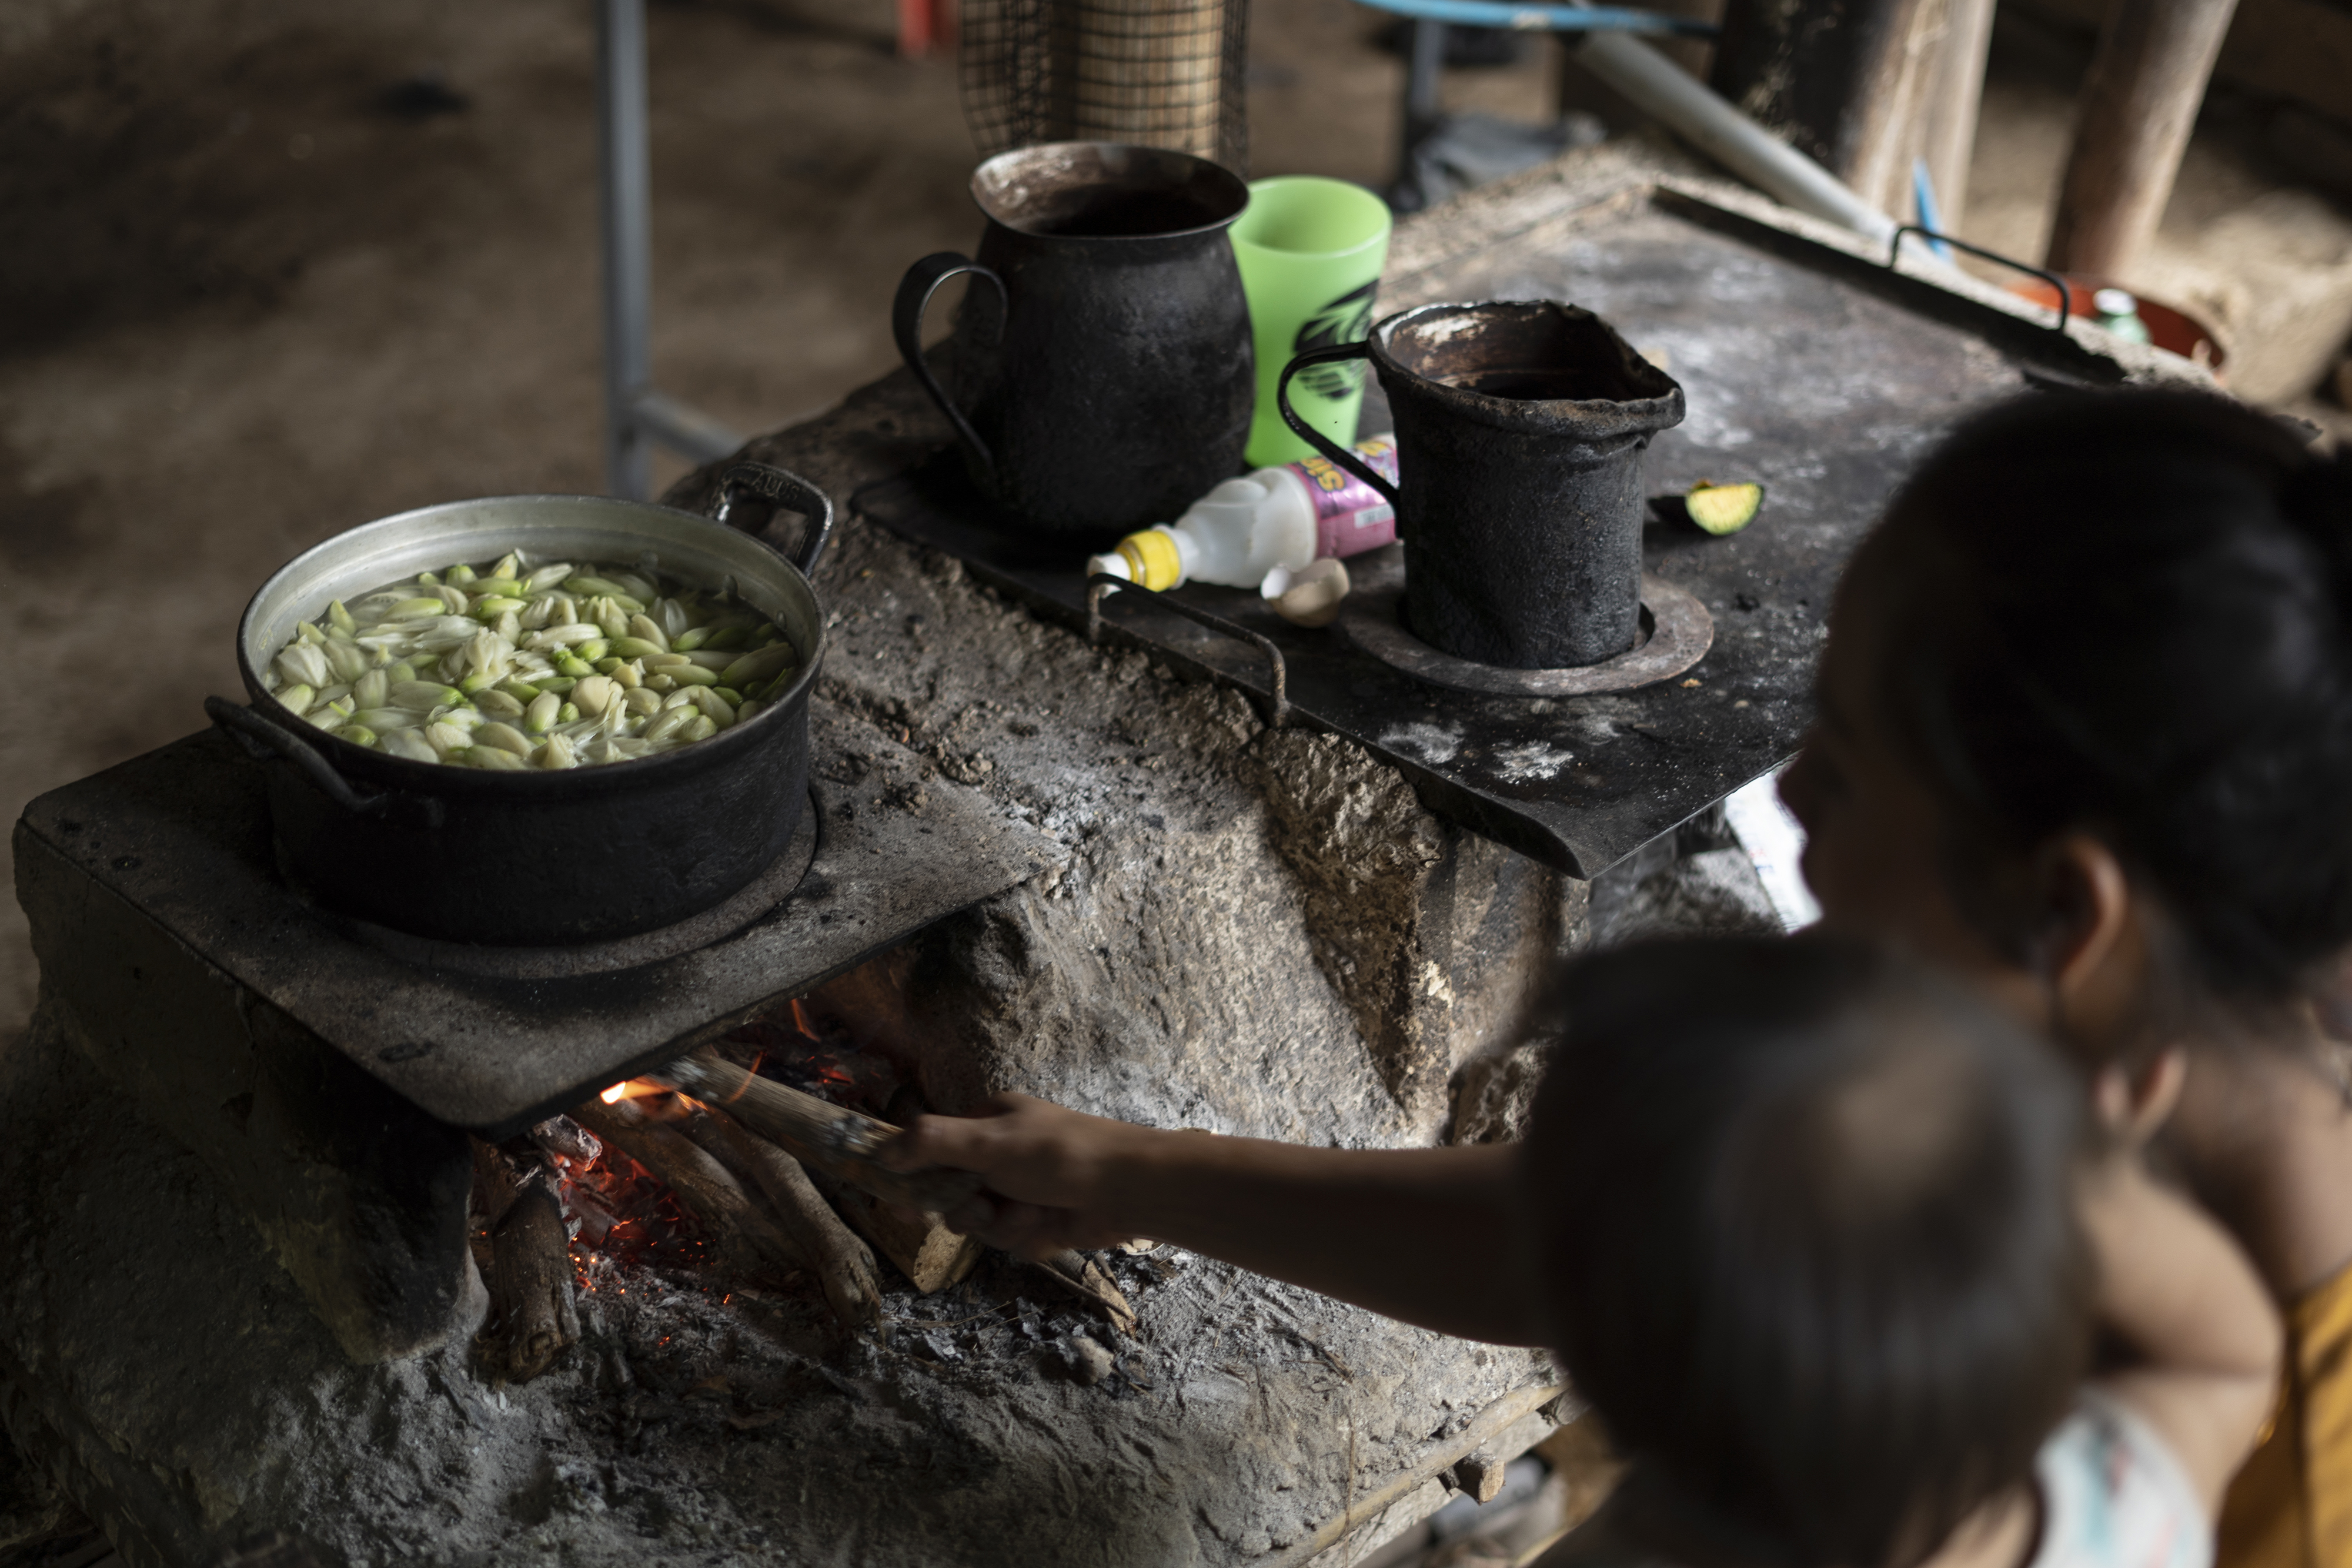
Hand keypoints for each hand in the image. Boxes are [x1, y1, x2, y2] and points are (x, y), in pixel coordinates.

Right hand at [877, 1094, 1165, 1258]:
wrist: (1126, 1189)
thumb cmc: (1059, 1154)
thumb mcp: (990, 1142)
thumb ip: (934, 1143)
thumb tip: (883, 1149)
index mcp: (989, 1123)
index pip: (934, 1151)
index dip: (917, 1180)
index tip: (903, 1206)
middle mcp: (1002, 1155)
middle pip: (954, 1196)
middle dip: (971, 1209)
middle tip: (986, 1206)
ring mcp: (1021, 1190)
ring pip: (983, 1224)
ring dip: (1005, 1223)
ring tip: (1034, 1209)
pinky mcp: (1039, 1220)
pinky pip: (1011, 1239)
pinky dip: (1028, 1235)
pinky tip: (1051, 1223)